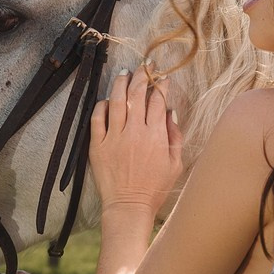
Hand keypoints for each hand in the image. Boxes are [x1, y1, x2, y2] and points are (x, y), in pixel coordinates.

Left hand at [89, 65, 183, 214]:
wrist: (129, 206)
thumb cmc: (155, 188)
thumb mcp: (175, 164)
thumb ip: (175, 136)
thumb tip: (171, 112)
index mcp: (155, 135)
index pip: (158, 101)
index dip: (161, 85)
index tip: (162, 78)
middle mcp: (134, 132)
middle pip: (137, 95)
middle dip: (142, 76)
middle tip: (144, 67)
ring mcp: (114, 137)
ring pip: (116, 101)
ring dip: (121, 84)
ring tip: (124, 73)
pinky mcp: (98, 146)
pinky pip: (97, 119)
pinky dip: (102, 105)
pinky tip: (106, 100)